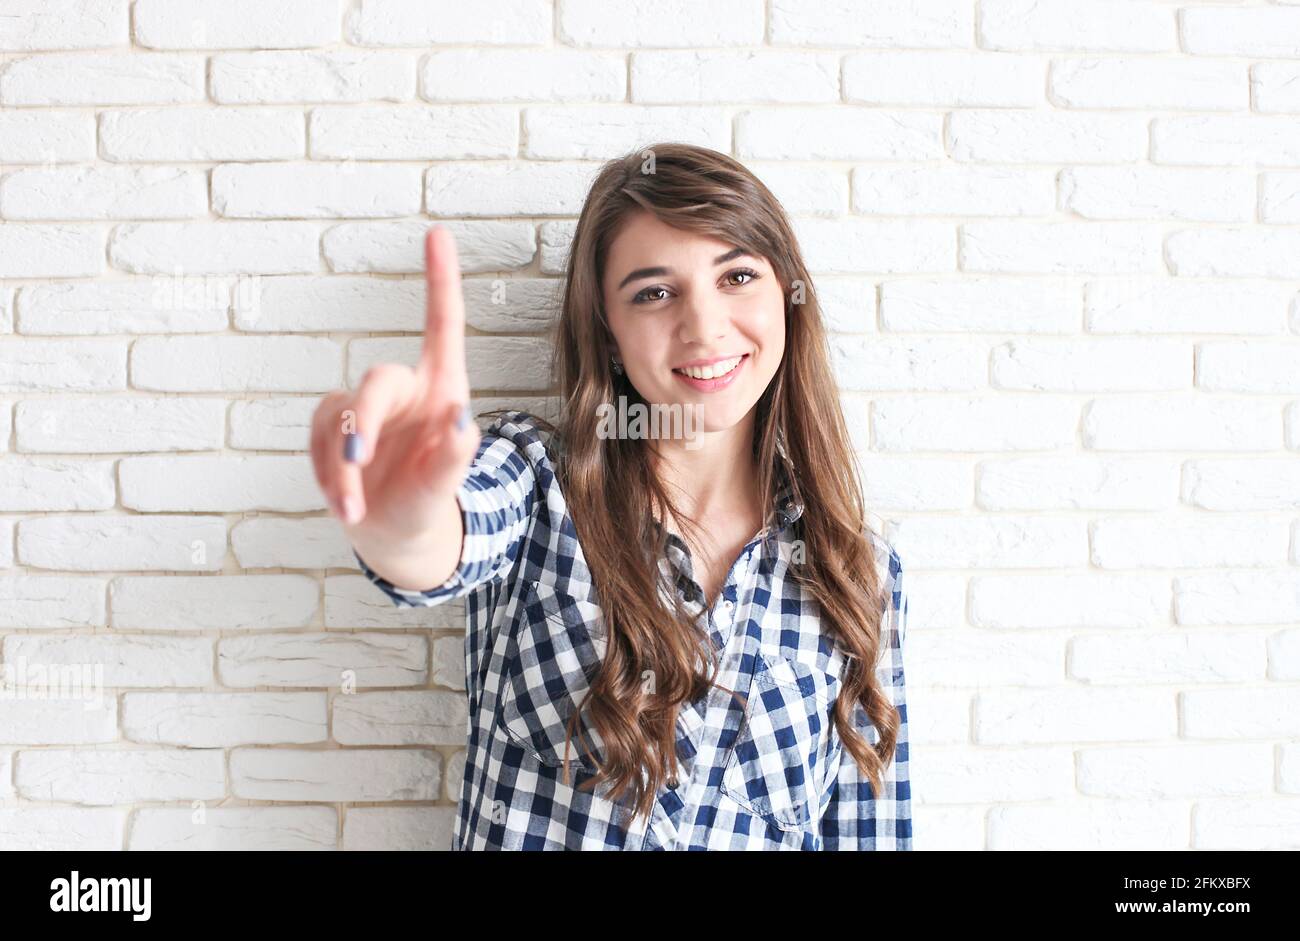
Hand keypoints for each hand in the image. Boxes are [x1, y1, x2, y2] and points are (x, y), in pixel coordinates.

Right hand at [310, 225, 480, 543]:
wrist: (394, 528)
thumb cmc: (427, 498)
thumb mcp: (445, 485)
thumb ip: (454, 456)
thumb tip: (463, 424)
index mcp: (442, 388)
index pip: (442, 326)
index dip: (439, 281)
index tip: (438, 233)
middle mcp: (405, 388)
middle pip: (377, 381)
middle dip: (364, 424)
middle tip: (355, 463)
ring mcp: (365, 405)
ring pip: (341, 418)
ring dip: (340, 469)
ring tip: (354, 512)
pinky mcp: (333, 425)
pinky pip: (320, 441)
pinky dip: (327, 477)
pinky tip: (344, 506)